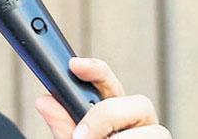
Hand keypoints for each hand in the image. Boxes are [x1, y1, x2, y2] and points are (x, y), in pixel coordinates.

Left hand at [35, 58, 169, 137]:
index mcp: (114, 110)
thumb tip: (44, 101)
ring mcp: (152, 136)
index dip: (95, 70)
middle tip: (80, 136)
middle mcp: (137, 121)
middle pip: (138, 102)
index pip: (108, 82)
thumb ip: (63, 123)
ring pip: (153, 131)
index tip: (74, 65)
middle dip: (107, 115)